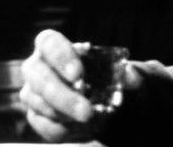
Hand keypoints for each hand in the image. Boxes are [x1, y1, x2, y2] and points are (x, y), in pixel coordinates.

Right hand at [21, 30, 144, 141]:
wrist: (120, 106)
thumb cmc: (122, 81)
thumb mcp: (138, 75)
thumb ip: (138, 75)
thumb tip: (131, 75)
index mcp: (57, 46)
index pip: (49, 43)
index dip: (60, 56)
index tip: (78, 75)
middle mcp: (39, 66)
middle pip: (38, 76)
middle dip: (62, 96)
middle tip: (87, 112)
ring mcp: (34, 92)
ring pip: (38, 103)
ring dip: (66, 115)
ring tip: (93, 120)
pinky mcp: (37, 116)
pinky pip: (42, 125)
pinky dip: (63, 129)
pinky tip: (84, 128)